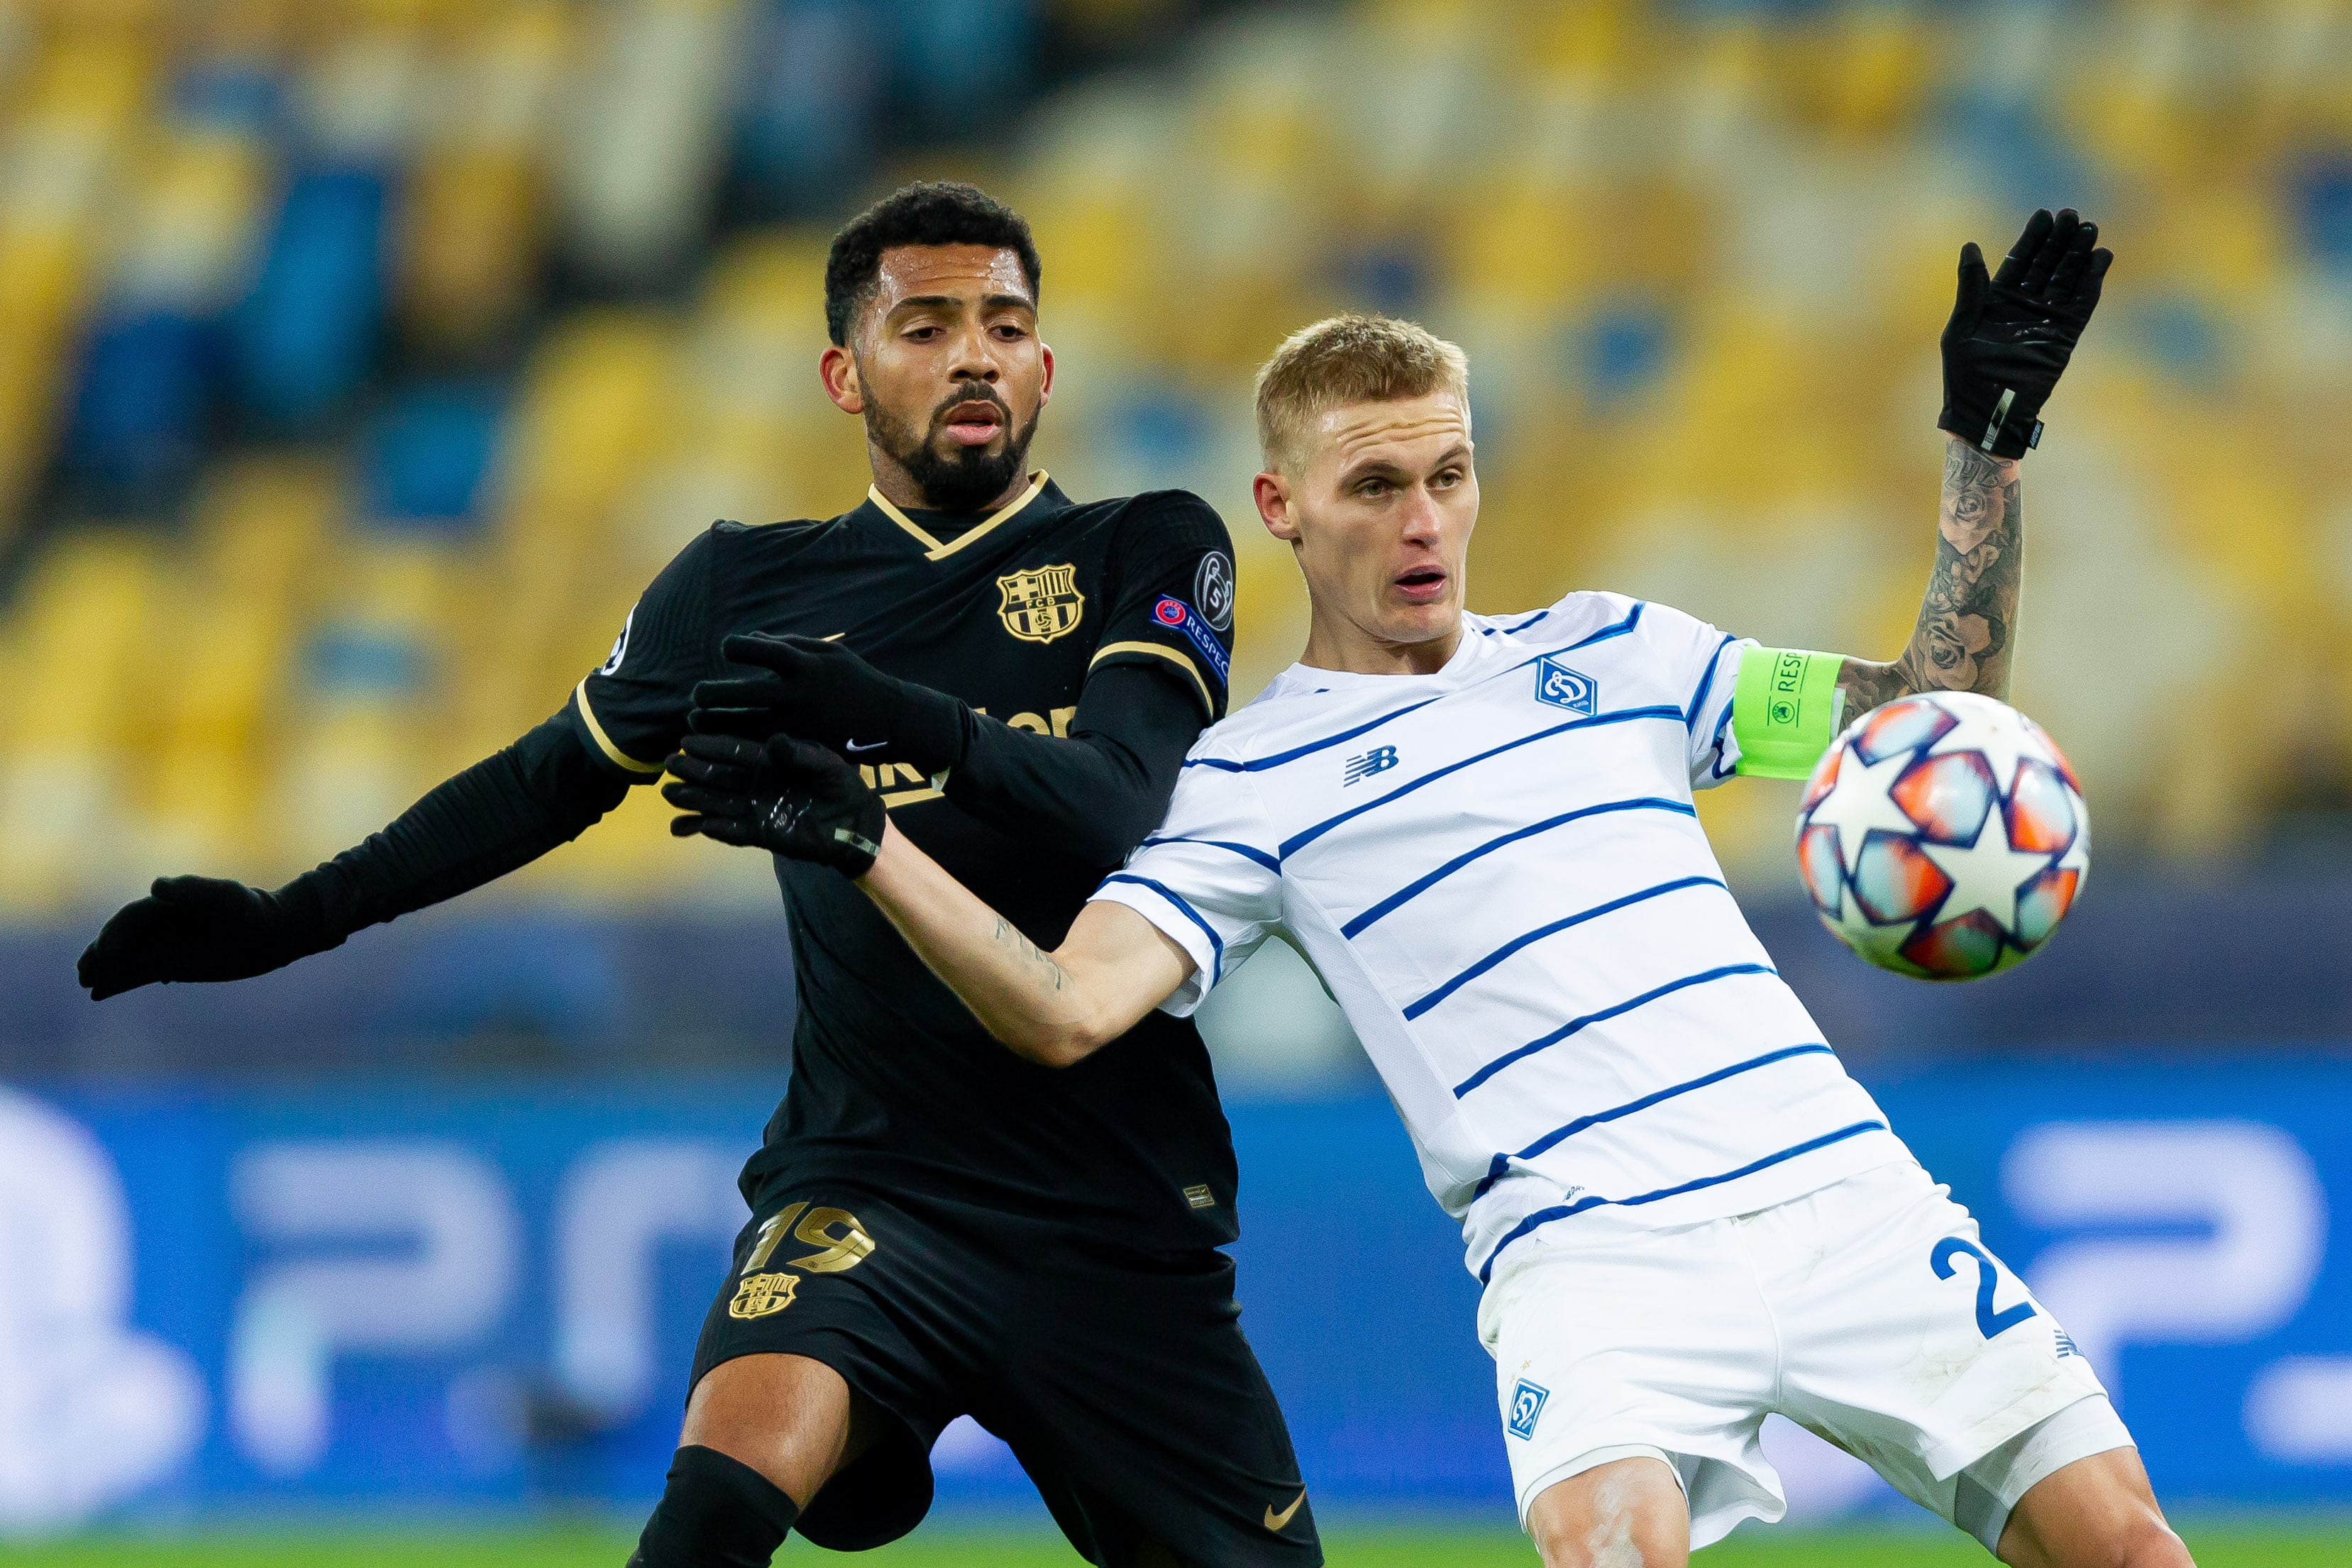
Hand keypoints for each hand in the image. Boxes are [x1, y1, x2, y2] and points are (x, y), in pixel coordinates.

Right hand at [78, 876, 322, 1000]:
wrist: (271, 932)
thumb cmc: (250, 909)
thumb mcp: (226, 897)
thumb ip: (192, 890)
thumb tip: (156, 887)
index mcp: (168, 903)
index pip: (134, 917)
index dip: (118, 932)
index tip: (109, 951)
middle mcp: (160, 924)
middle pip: (122, 937)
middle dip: (102, 953)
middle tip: (84, 970)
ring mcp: (163, 945)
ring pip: (126, 959)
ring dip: (104, 969)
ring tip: (84, 983)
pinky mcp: (171, 965)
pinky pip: (138, 974)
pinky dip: (118, 982)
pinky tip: (97, 994)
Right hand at [664, 733, 887, 876]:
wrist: (854, 823)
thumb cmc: (842, 786)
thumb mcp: (824, 765)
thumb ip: (798, 755)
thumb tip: (774, 741)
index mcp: (770, 762)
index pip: (735, 752)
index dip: (711, 746)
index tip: (687, 740)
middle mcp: (757, 784)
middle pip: (720, 776)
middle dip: (695, 771)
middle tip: (670, 764)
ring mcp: (757, 809)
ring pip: (719, 803)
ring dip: (694, 800)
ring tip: (670, 793)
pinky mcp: (762, 834)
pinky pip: (733, 831)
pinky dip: (714, 828)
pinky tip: (693, 825)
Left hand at [689, 634, 963, 773]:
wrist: (889, 721)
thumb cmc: (856, 680)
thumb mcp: (829, 653)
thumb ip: (789, 644)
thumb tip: (751, 638)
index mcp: (806, 665)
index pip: (761, 650)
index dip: (737, 647)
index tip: (727, 648)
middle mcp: (798, 695)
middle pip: (743, 694)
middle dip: (712, 694)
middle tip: (697, 695)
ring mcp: (798, 724)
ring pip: (744, 726)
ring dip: (715, 724)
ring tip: (696, 720)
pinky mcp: (800, 746)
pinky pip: (760, 745)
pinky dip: (737, 742)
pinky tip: (720, 739)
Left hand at [1937, 207, 2112, 458]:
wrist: (1986, 413)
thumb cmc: (1965, 375)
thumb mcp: (1961, 327)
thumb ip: (1971, 288)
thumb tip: (1971, 246)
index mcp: (1996, 301)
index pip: (2019, 262)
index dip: (2032, 238)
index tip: (2044, 214)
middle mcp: (2024, 307)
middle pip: (2046, 265)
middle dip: (2058, 240)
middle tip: (2072, 215)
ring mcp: (2046, 320)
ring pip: (2066, 279)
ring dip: (2077, 254)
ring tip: (2089, 229)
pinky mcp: (2065, 336)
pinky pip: (2082, 304)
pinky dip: (2091, 282)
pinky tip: (2100, 258)